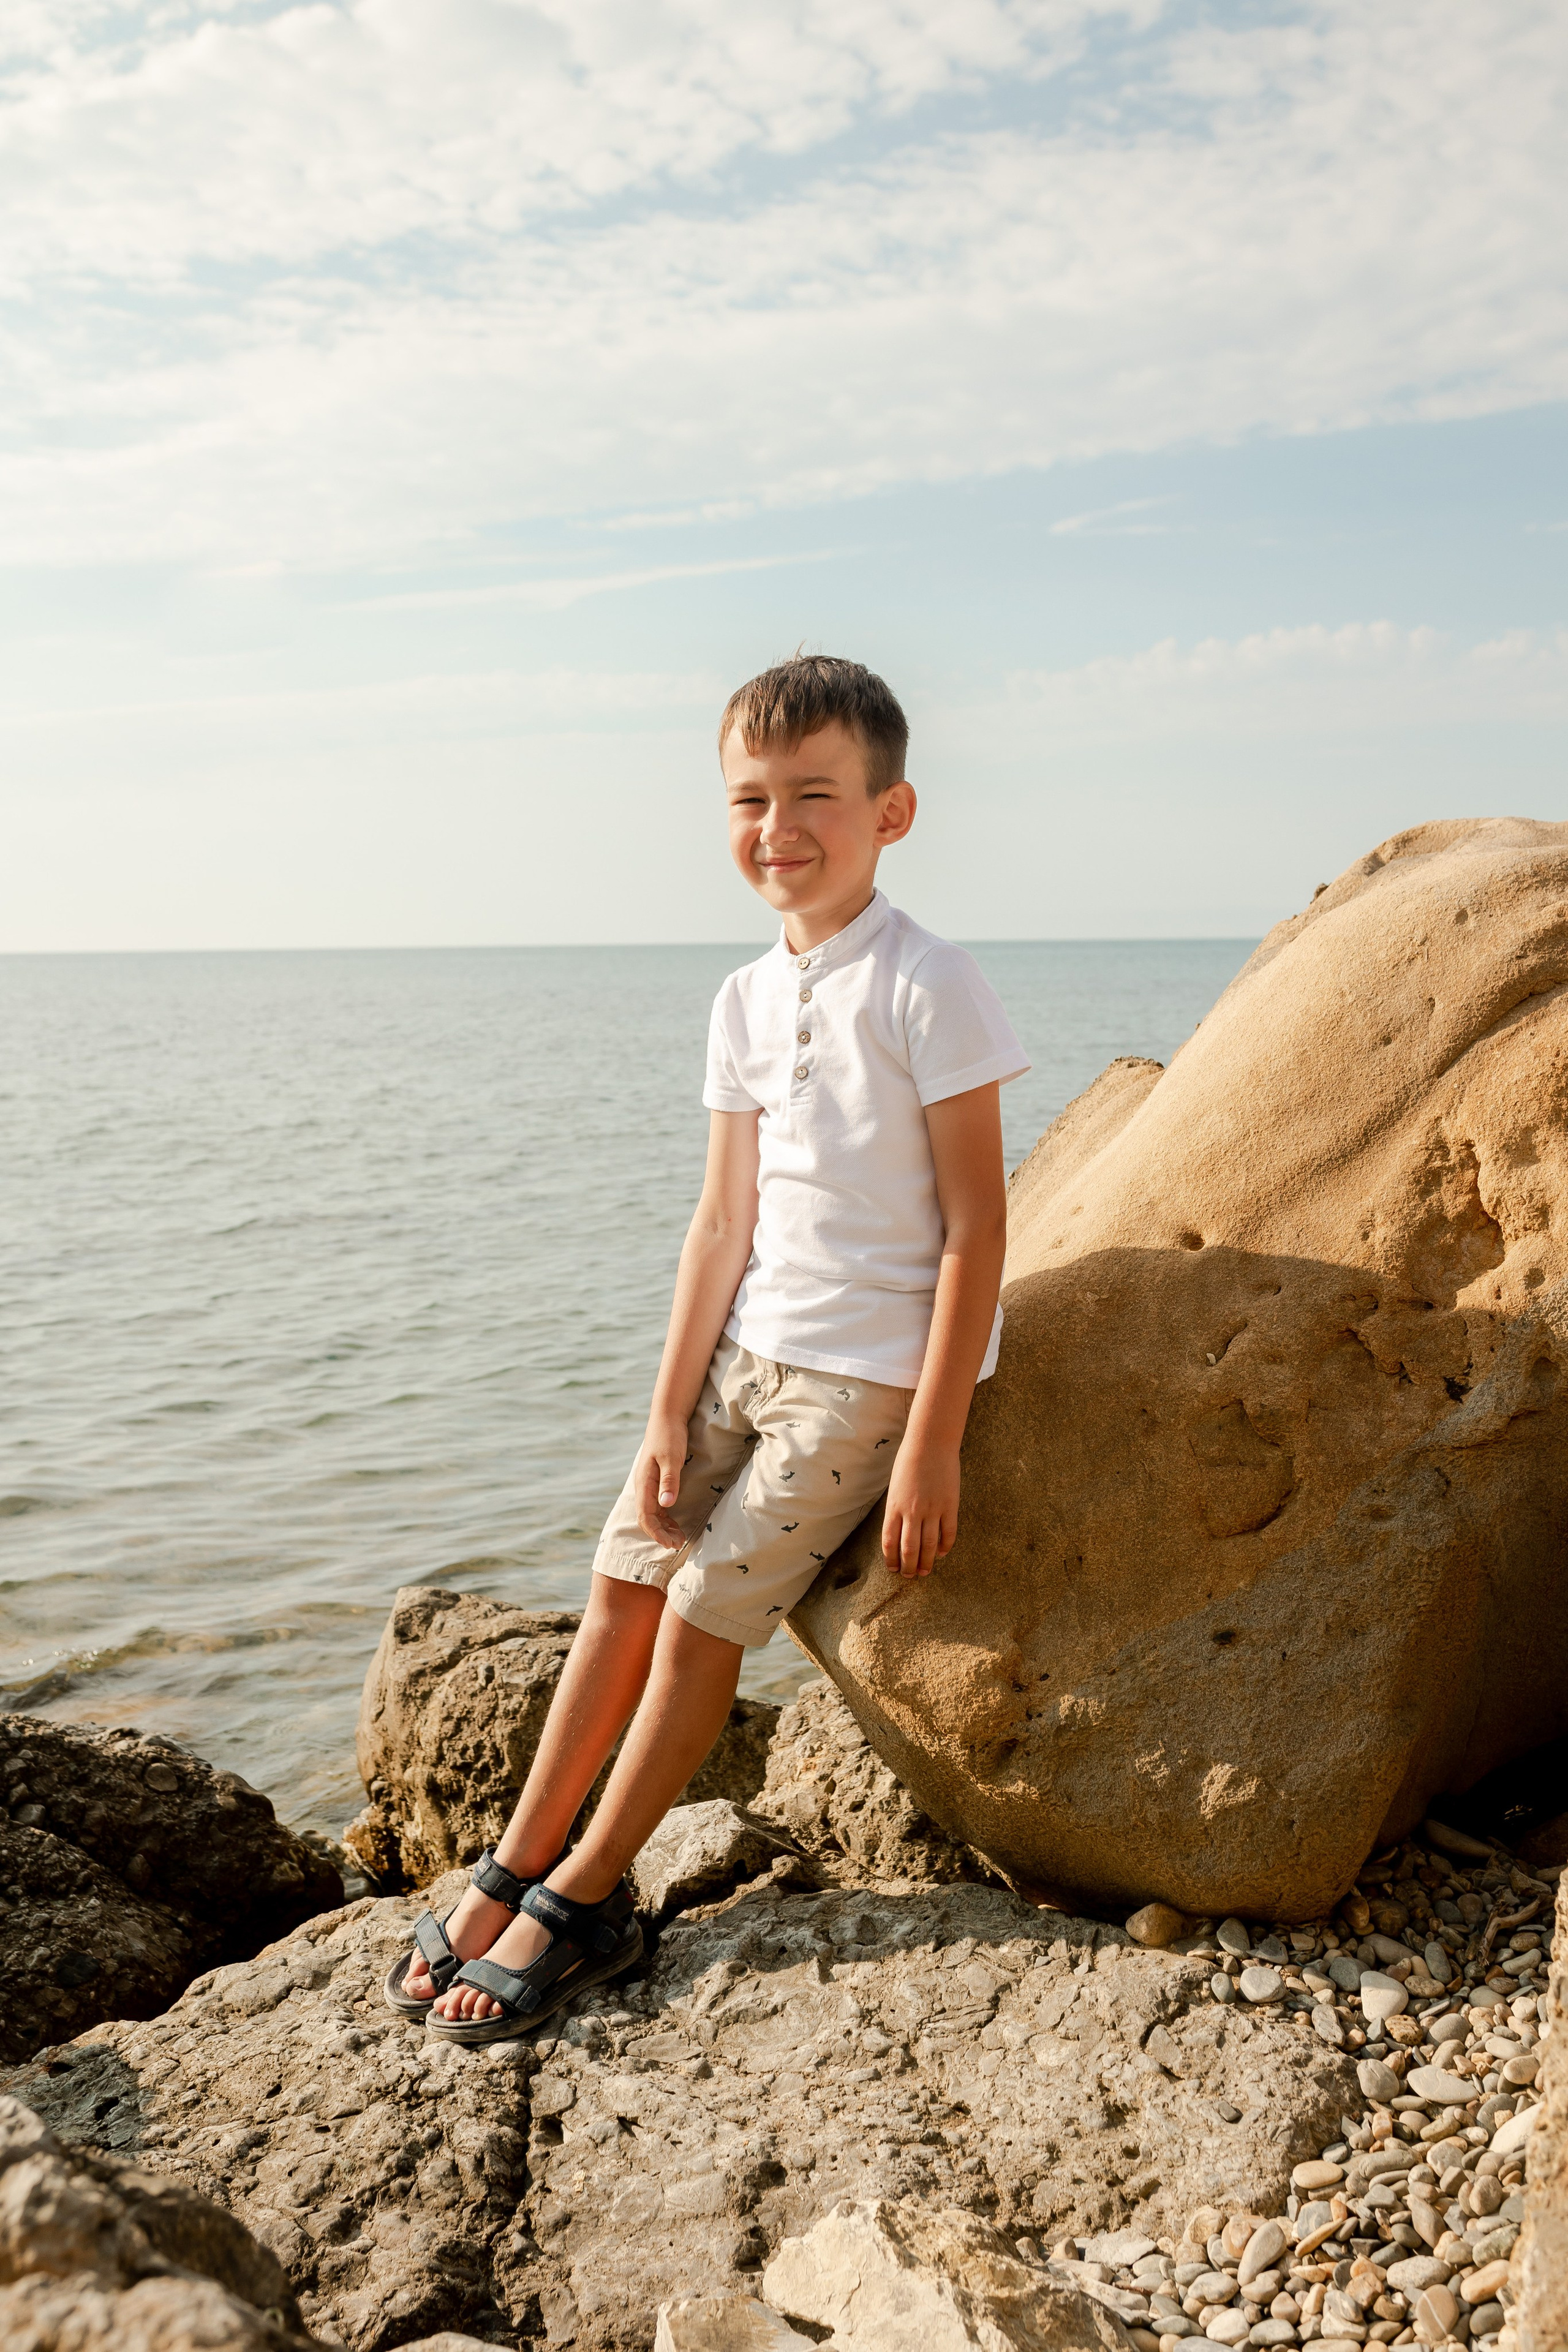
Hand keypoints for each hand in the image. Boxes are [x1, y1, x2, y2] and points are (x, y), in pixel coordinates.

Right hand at [634, 1412, 691, 1548]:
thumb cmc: (669, 1435)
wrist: (667, 1416)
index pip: (645, 1516)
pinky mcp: (657, 1480)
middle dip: (661, 1534)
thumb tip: (666, 1505)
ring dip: (664, 1527)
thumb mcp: (671, 1458)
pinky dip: (666, 1517)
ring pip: (653, 1513)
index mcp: (644, 1483)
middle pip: (648, 1518)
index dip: (657, 1533)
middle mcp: (644, 1486)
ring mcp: (649, 1484)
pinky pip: (658, 1505)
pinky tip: (676, 1523)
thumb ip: (669, 1481)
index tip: (671, 1544)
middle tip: (679, 1544)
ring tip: (679, 1538)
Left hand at [881, 1440, 958, 1576]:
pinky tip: (941, 1553)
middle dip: (908, 1566)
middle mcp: (911, 1511)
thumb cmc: (909, 1461)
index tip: (893, 1569)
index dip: (891, 1559)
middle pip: (909, 1548)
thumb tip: (900, 1531)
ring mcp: (932, 1509)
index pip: (889, 1541)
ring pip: (928, 1545)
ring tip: (925, 1571)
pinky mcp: (950, 1505)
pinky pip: (948, 1533)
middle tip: (910, 1576)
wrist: (930, 1443)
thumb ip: (896, 1509)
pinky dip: (944, 1546)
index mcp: (894, 1506)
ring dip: (926, 1562)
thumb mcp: (895, 1486)